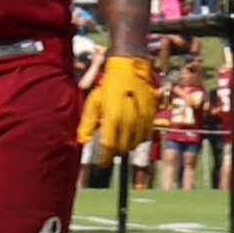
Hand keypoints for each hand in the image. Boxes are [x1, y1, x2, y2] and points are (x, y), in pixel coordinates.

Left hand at [77, 49, 159, 163]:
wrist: (131, 70)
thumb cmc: (109, 85)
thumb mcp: (93, 101)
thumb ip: (87, 122)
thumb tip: (82, 140)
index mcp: (113, 119)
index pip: (109, 146)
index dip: (105, 158)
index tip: (101, 163)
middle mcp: (129, 122)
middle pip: (122, 148)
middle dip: (115, 152)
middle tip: (110, 151)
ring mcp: (142, 120)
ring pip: (135, 143)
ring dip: (126, 146)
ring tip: (120, 141)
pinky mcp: (151, 117)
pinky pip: (145, 135)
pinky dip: (138, 138)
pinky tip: (131, 134)